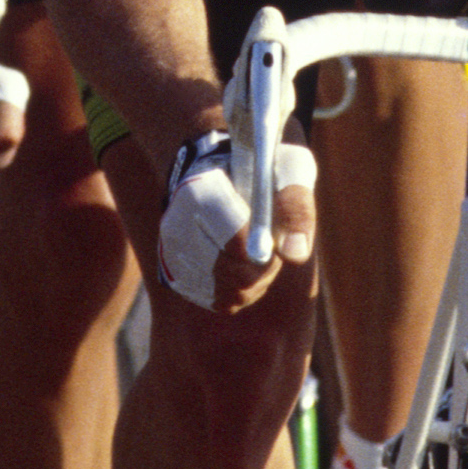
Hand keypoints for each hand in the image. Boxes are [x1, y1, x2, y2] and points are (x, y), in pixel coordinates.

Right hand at [156, 128, 314, 312]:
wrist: (221, 169)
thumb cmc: (262, 168)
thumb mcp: (288, 168)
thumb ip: (295, 207)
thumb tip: (295, 254)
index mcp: (200, 191)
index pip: (238, 245)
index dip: (266, 249)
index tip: (273, 235)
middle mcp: (176, 223)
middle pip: (236, 276)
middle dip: (265, 268)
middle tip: (271, 245)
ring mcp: (172, 251)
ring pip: (230, 294)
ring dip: (257, 281)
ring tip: (258, 251)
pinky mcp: (175, 274)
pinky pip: (221, 301)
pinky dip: (242, 291)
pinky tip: (243, 264)